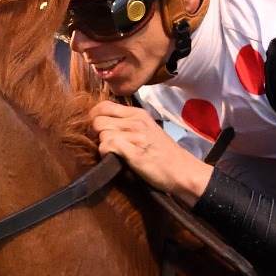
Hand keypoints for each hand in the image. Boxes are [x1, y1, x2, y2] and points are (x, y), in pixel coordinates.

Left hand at [89, 102, 213, 204]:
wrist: (182, 170)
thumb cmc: (163, 154)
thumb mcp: (147, 131)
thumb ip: (127, 125)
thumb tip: (101, 126)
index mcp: (138, 114)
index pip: (104, 106)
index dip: (94, 118)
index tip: (97, 132)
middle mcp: (136, 121)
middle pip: (98, 119)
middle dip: (94, 133)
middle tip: (101, 144)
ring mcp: (136, 136)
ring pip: (101, 132)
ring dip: (101, 145)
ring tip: (111, 153)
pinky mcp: (135, 152)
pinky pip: (108, 145)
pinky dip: (105, 153)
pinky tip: (113, 159)